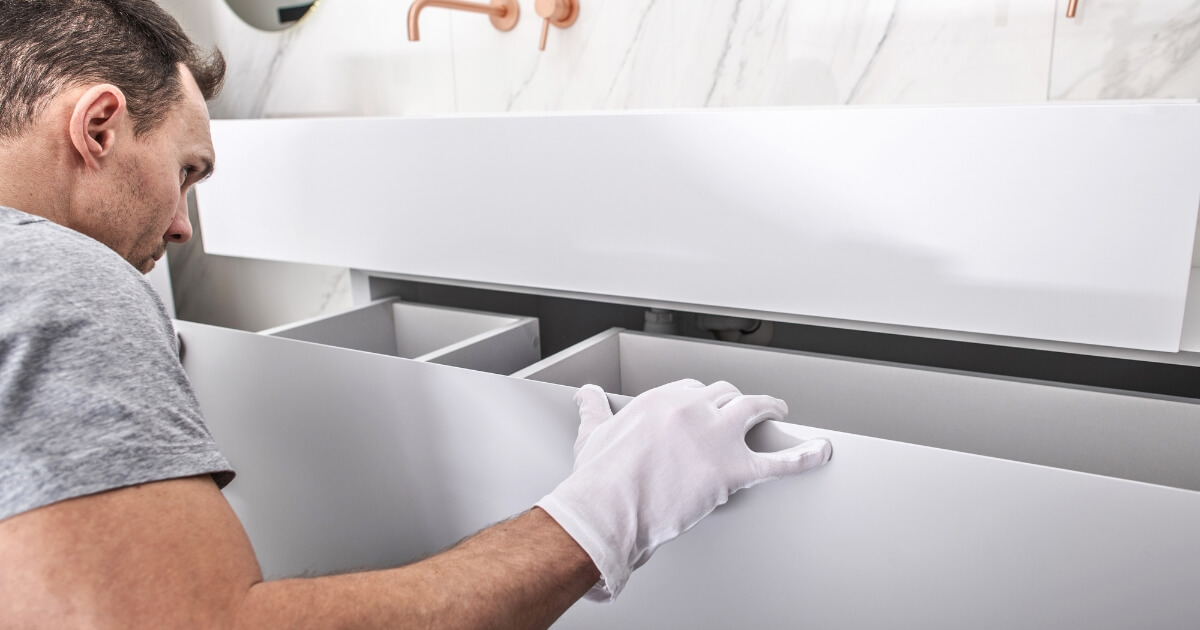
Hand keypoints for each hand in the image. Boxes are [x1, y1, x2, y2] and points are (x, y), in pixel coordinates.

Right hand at [535, 379, 832, 600]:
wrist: (606, 509)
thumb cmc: (599, 479)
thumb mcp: (592, 433)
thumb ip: (593, 410)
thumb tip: (586, 396)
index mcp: (661, 399)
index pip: (694, 388)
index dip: (705, 399)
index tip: (707, 406)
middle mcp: (691, 409)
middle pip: (726, 395)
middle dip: (736, 402)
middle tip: (745, 410)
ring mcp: (714, 436)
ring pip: (754, 409)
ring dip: (770, 407)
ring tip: (779, 411)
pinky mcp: (731, 470)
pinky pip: (778, 462)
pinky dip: (804, 456)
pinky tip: (819, 452)